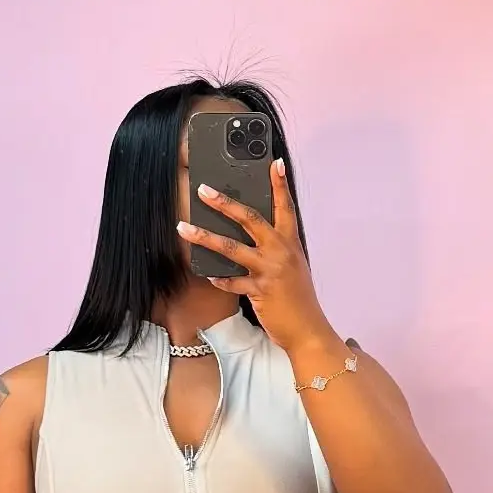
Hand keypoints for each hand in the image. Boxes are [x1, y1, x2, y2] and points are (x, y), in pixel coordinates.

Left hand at [177, 161, 331, 357]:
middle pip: (250, 218)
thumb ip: (276, 249)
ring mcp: (270, 270)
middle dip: (225, 202)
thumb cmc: (298, 299)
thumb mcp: (292, 266)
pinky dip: (218, 278)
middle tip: (203, 190)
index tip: (274, 163)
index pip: (285, 206)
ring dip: (205, 237)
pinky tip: (206, 273)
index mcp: (290, 242)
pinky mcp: (259, 291)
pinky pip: (231, 281)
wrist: (307, 329)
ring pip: (232, 248)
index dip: (279, 184)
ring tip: (184, 228)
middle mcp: (281, 251)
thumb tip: (254, 237)